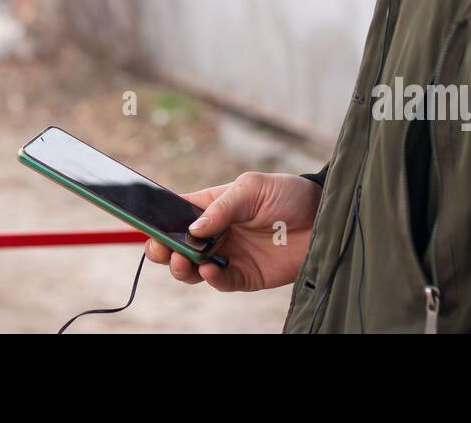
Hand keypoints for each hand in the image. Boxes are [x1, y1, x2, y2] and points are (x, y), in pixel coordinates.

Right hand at [143, 172, 321, 291]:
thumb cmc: (288, 195)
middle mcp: (216, 232)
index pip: (177, 214)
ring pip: (192, 269)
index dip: (159, 221)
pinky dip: (211, 278)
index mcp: (212, 206)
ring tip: (184, 261)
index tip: (146, 227)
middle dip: (163, 248)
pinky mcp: (245, 275)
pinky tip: (211, 268)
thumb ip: (221, 208)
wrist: (324, 219)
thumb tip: (193, 229)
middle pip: (177, 245)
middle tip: (161, 250)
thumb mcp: (252, 188)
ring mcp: (229, 255)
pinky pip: (220, 281)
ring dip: (182, 267)